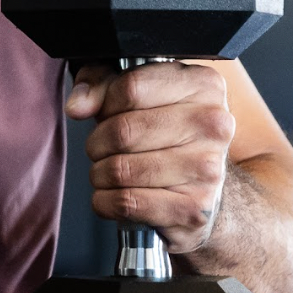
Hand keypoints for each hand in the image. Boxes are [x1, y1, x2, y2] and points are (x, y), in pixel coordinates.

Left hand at [66, 62, 235, 254]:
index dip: (104, 104)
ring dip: (99, 174)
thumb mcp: (133, 94)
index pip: (131, 87)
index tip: (105, 114)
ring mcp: (207, 168)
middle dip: (97, 143)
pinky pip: (125, 202)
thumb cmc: (163, 135)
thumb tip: (78, 106)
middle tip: (102, 149)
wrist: (202, 188)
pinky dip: (105, 201)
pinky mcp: (193, 207)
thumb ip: (99, 85)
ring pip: (119, 169)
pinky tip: (115, 195)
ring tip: (110, 171)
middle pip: (123, 131)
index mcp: (203, 85)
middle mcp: (214, 124)